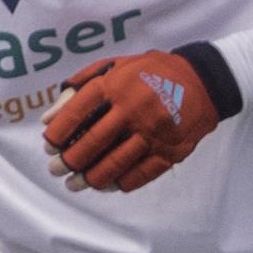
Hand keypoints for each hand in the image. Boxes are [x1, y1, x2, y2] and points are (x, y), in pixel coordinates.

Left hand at [43, 46, 225, 191]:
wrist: (204, 80)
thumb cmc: (151, 73)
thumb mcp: (115, 67)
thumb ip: (79, 88)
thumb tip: (48, 118)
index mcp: (116, 85)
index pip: (76, 113)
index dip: (58, 133)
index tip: (49, 146)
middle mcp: (134, 109)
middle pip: (92, 143)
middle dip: (68, 161)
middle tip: (55, 170)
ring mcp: (154, 132)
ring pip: (114, 163)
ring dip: (89, 179)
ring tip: (74, 184)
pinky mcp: (171, 150)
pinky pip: (141, 174)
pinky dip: (119, 184)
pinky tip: (105, 185)